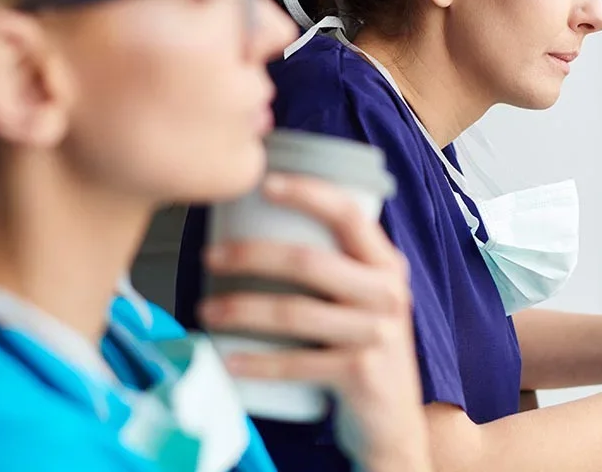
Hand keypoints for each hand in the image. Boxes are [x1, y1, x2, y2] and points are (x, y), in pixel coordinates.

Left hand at [198, 173, 430, 470]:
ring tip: (206, 309)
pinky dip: (256, 362)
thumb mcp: (365, 300)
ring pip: (295, 312)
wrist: (395, 419)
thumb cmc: (365, 348)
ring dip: (241, 309)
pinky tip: (227, 358)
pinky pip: (296, 363)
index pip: (349, 213)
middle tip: (210, 256)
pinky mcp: (361, 373)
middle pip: (310, 261)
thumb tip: (260, 228)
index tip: (263, 183)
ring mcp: (376, 334)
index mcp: (386, 264)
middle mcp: (387, 293)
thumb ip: (336, 267)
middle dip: (252, 255)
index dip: (307, 193)